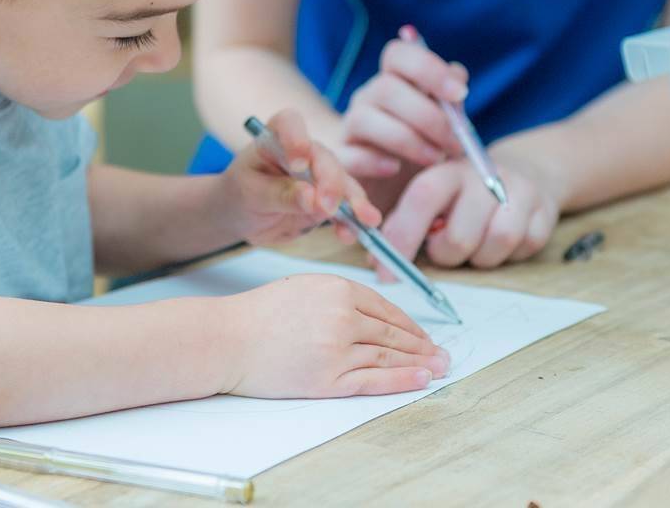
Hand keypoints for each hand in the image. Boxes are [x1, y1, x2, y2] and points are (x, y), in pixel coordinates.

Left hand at [217, 109, 381, 246]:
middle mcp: (304, 151)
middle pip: (324, 158)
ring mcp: (320, 176)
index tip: (298, 163)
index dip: (297, 138)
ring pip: (342, 184)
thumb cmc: (241, 194)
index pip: (289, 123)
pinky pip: (346, 209)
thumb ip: (281, 195)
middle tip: (327, 206)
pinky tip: (352, 235)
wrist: (244, 215)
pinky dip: (352, 223)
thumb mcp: (252, 194)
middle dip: (330, 182)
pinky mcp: (329, 200)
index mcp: (275, 138)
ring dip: (354, 201)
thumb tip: (312, 197)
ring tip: (365, 219)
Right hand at [220, 274, 449, 397]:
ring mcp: (338, 349)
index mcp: (338, 289)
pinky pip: (374, 380)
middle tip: (442, 353)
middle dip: (421, 345)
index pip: (385, 308)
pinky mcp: (329, 378)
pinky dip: (402, 380)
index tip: (422, 335)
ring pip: (389, 356)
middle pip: (393, 333)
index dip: (409, 324)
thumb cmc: (259, 314)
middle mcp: (343, 316)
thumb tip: (372, 313)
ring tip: (439, 367)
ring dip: (419, 363)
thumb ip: (338, 297)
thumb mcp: (303, 288)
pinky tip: (421, 379)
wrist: (227, 339)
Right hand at [336, 26, 468, 179]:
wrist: (401, 192)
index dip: (429, 68)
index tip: (460, 94)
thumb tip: (457, 75)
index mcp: (395, 80)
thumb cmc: (427, 150)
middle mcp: (368, 97)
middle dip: (427, 116)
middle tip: (455, 142)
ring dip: (407, 139)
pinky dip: (374, 161)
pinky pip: (349, 154)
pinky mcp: (341, 159)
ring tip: (435, 159)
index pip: (399, 54)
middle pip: (385, 87)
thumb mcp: (446, 127)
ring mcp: (350, 127)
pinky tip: (395, 169)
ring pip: (364, 119)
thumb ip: (450, 102)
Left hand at [376, 151, 559, 270]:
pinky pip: (523, 248)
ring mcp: (519, 191)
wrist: (527, 171)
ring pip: (494, 246)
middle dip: (446, 254)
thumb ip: (406, 221)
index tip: (387, 272)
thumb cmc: (465, 194)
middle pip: (458, 238)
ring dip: (479, 256)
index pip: (421, 200)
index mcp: (447, 170)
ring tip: (475, 241)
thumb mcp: (434, 195)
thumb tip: (377, 262)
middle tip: (445, 245)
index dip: (402, 238)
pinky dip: (509, 254)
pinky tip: (501, 239)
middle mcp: (483, 176)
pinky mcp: (545, 210)